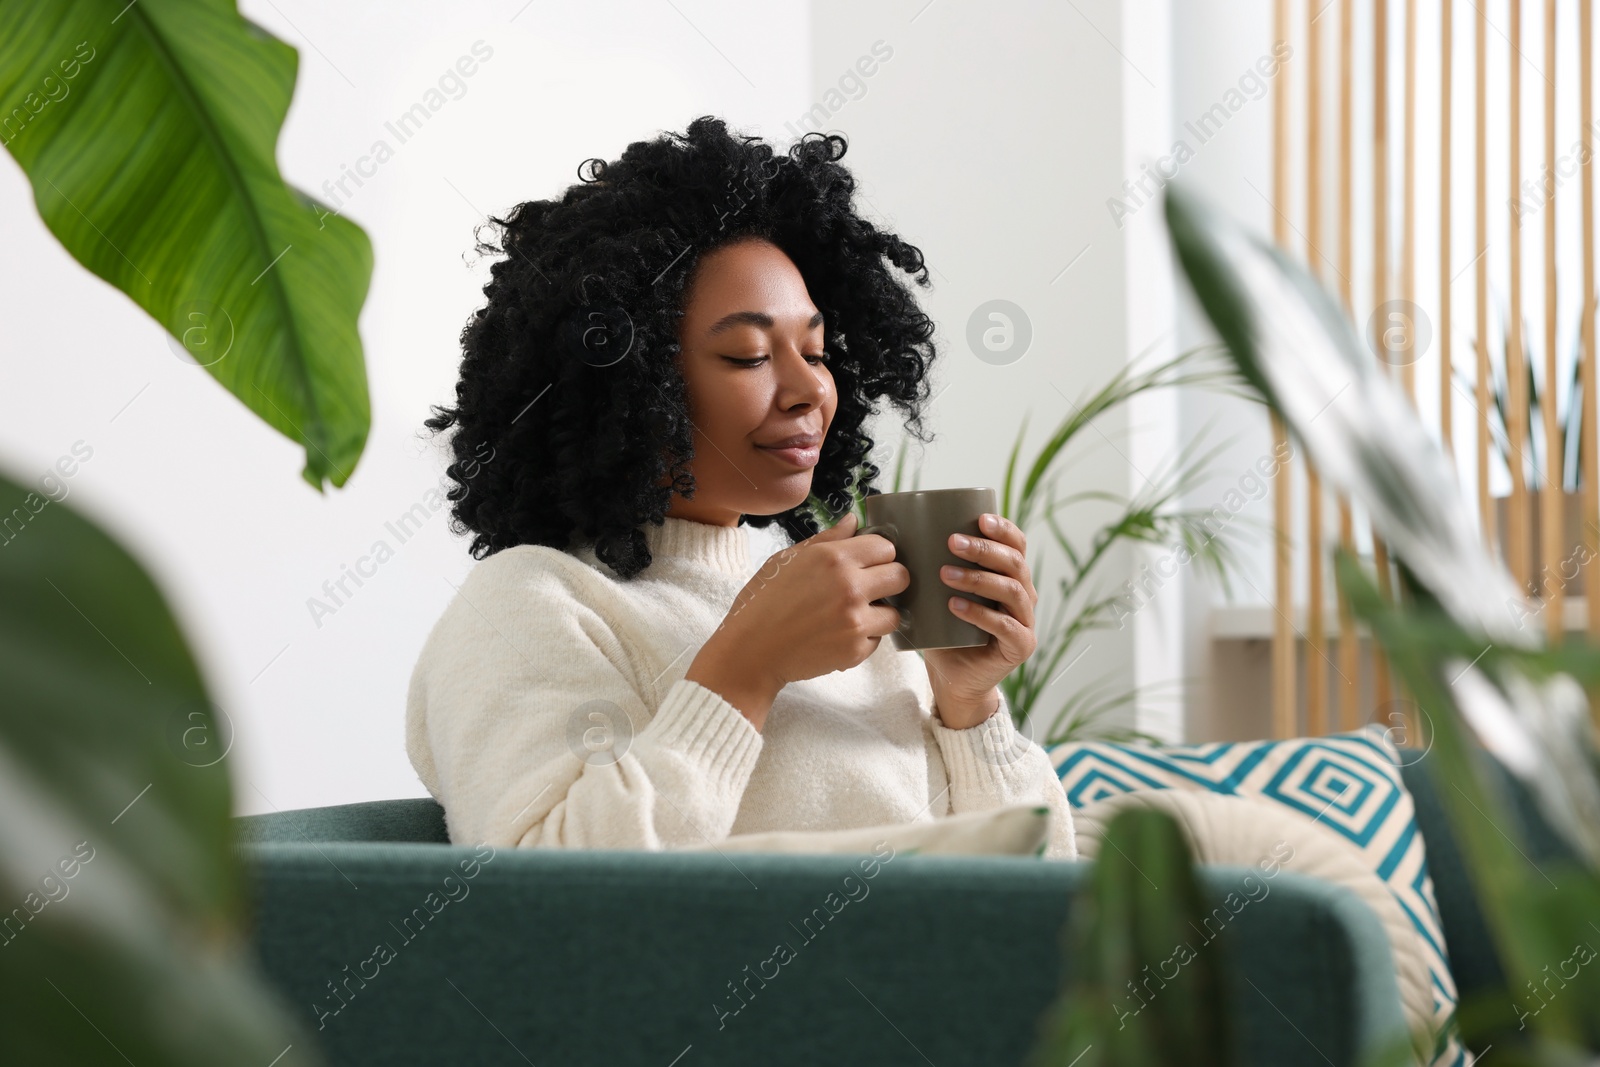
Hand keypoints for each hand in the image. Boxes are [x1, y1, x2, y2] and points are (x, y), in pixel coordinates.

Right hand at [686, 512, 908, 727]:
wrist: (751, 652)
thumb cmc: (762, 602)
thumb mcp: (787, 560)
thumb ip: (827, 540)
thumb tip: (853, 521)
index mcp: (833, 558)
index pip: (886, 547)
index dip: (878, 555)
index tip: (867, 563)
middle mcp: (850, 587)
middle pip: (901, 576)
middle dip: (888, 581)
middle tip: (869, 588)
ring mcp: (856, 621)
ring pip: (895, 613)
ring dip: (879, 614)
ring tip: (851, 615)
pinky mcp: (856, 651)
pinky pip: (877, 640)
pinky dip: (863, 639)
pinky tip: (838, 635)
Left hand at [923, 512, 1037, 729]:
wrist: (953, 679)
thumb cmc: (944, 631)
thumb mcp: (939, 594)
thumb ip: (931, 567)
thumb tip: (895, 535)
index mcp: (1010, 577)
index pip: (1017, 545)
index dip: (1003, 529)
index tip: (979, 518)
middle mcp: (1024, 596)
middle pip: (1015, 563)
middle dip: (984, 549)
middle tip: (952, 542)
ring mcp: (1025, 622)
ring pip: (1011, 590)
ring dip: (977, 578)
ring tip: (945, 574)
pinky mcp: (1021, 646)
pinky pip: (1005, 626)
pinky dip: (980, 614)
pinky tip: (955, 606)